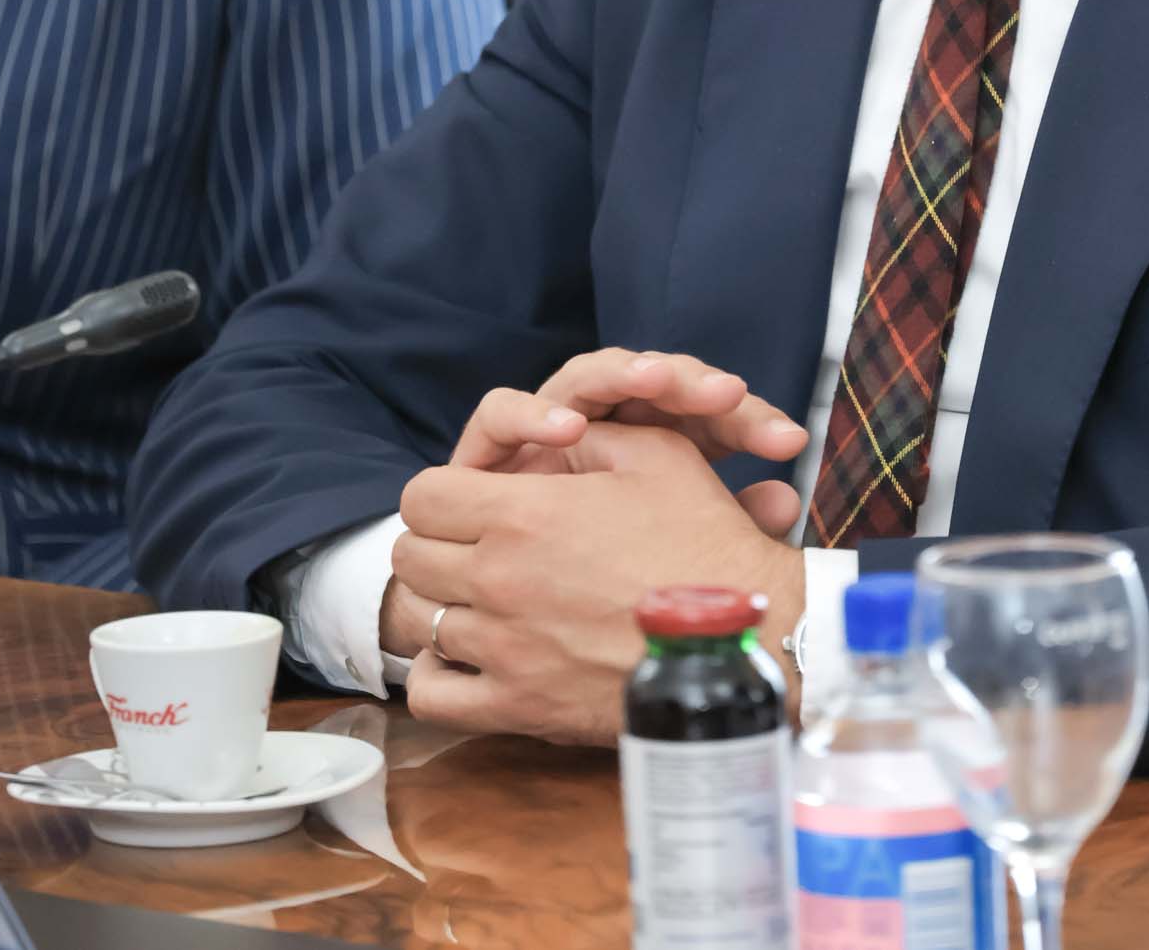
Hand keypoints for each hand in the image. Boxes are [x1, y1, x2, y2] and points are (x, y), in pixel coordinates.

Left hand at [390, 424, 808, 742]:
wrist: (736, 638)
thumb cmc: (702, 541)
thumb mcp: (656, 455)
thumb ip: (587, 439)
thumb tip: (553, 440)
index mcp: (523, 513)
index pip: (423, 496)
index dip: (444, 492)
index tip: (470, 500)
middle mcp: (498, 580)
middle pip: (411, 557)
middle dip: (438, 543)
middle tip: (475, 545)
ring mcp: (502, 649)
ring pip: (420, 622)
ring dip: (445, 604)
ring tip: (483, 599)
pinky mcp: (518, 708)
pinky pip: (433, 694)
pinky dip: (440, 673)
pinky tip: (472, 657)